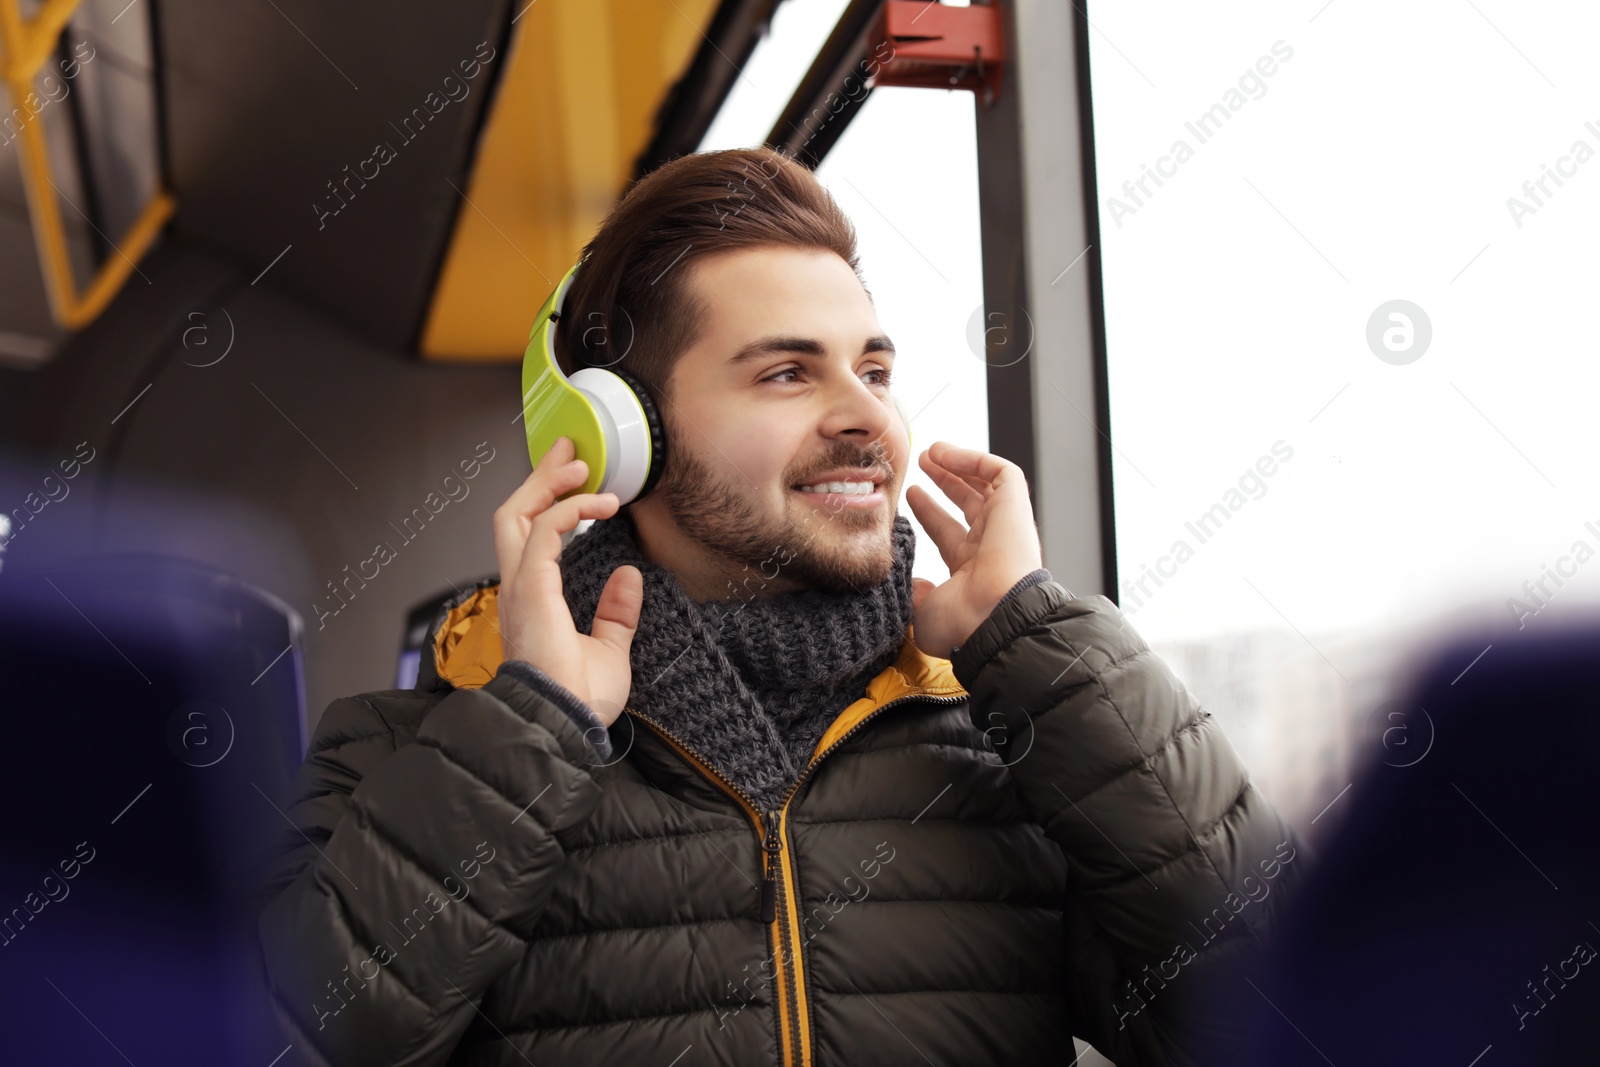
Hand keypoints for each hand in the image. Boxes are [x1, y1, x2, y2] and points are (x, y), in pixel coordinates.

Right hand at [492, 436, 641, 725]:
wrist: (563, 724)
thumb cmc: (578, 700)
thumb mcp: (608, 650)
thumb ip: (615, 614)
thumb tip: (628, 578)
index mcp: (530, 602)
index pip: (529, 538)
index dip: (548, 503)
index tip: (577, 480)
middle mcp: (517, 588)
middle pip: (514, 515)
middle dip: (541, 478)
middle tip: (570, 451)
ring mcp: (519, 586)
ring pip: (519, 514)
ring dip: (550, 484)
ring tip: (582, 464)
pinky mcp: (530, 588)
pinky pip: (545, 531)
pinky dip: (570, 509)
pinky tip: (600, 503)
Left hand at [904, 441, 1042, 658]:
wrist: (993, 618)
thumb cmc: (962, 625)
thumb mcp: (923, 613)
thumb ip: (915, 595)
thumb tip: (914, 585)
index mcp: (971, 571)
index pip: (949, 533)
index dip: (929, 513)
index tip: (911, 494)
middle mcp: (989, 546)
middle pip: (968, 504)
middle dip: (945, 482)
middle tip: (922, 464)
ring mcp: (1004, 525)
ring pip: (985, 484)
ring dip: (956, 465)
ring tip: (929, 451)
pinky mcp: (1016, 506)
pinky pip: (1000, 472)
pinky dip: (972, 459)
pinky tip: (944, 453)